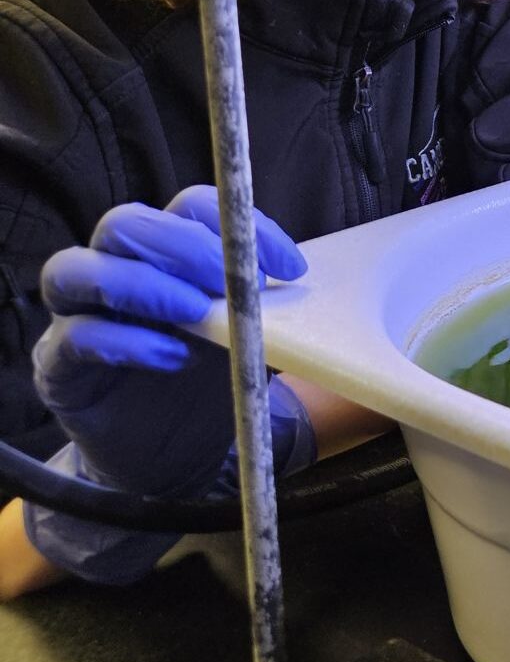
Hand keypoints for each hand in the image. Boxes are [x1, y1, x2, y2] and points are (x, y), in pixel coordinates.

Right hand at [33, 186, 306, 497]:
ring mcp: (78, 314)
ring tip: (196, 312)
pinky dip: (124, 342)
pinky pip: (73, 336)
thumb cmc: (214, 382)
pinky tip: (172, 357)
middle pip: (124, 224)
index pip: (188, 207)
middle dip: (183, 244)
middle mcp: (114, 271)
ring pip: (73, 269)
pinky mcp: (58, 365)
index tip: (289, 268)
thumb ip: (268, 309)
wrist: (179, 454)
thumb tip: (300, 285)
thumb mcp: (254, 339)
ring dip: (142, 283)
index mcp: (166, 254)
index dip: (238, 226)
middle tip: (231, 281)